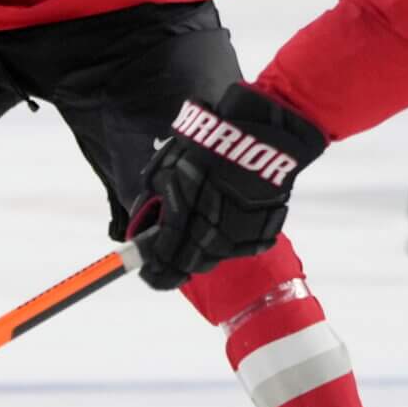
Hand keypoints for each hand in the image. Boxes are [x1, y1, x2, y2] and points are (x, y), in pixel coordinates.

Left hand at [126, 84, 325, 290]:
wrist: (257, 134)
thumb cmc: (203, 147)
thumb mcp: (164, 170)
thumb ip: (152, 202)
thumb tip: (143, 226)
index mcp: (183, 219)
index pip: (164, 260)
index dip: (154, 271)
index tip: (149, 272)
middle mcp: (212, 234)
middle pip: (191, 264)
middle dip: (178, 262)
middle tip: (173, 253)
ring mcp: (241, 235)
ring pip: (218, 257)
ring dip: (205, 250)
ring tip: (203, 229)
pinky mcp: (265, 230)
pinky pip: (244, 246)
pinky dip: (234, 239)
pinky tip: (230, 219)